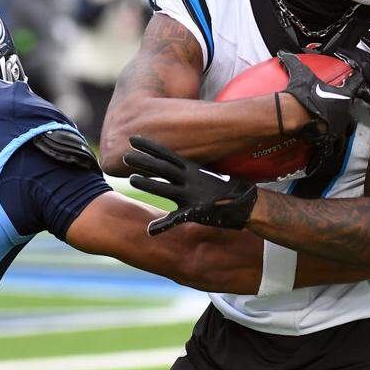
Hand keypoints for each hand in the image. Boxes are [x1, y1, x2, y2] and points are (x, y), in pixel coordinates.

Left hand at [124, 136, 257, 235]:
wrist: (244, 202)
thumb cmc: (222, 189)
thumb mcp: (202, 176)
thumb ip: (183, 172)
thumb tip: (171, 168)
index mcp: (190, 170)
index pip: (166, 155)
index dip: (150, 146)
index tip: (132, 139)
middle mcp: (189, 179)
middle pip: (163, 168)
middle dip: (144, 161)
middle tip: (124, 155)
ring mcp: (192, 195)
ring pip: (166, 189)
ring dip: (149, 184)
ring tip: (131, 180)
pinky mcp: (196, 212)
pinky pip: (176, 220)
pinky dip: (163, 225)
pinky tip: (151, 230)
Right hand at [277, 51, 363, 172]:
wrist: (296, 116)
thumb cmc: (302, 94)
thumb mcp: (300, 74)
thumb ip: (293, 62)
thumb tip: (283, 52)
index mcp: (343, 96)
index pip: (356, 84)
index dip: (358, 79)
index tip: (360, 77)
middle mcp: (345, 113)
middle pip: (352, 117)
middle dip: (348, 118)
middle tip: (342, 117)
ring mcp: (339, 129)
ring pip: (345, 135)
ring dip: (341, 136)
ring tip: (335, 137)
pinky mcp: (330, 140)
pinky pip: (333, 146)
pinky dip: (330, 147)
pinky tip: (326, 147)